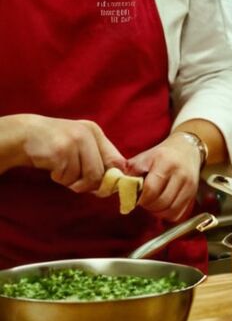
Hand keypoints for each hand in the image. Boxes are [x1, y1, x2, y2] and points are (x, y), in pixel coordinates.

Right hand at [4, 114, 124, 192]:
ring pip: (84, 177)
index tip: (103, 187)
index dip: (113, 178)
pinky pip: (67, 177)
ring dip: (71, 181)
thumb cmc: (55, 146)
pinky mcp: (60, 152)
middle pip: (101, 173)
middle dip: (88, 184)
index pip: (117, 160)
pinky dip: (59, 179)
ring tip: (61, 170)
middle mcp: (87, 135)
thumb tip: (109, 188)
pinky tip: (52, 168)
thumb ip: (96, 161)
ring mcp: (74, 142)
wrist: (24, 135)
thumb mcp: (79, 146)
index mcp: (95, 132)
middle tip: (75, 182)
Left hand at [126, 135, 202, 221]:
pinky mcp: (194, 194)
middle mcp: (180, 174)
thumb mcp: (142, 158)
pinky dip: (169, 215)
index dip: (140, 198)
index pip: (151, 189)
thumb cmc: (160, 155)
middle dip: (148, 206)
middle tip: (143, 201)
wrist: (186, 149)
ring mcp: (190, 185)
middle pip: (161, 202)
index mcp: (164, 162)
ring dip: (158, 212)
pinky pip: (180, 214)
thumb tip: (115, 189)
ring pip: (171, 211)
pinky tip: (164, 207)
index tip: (135, 198)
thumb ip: (127, 173)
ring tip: (153, 204)